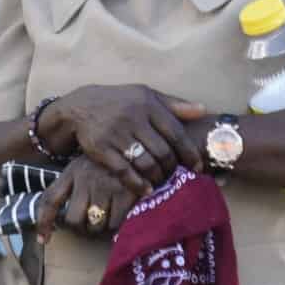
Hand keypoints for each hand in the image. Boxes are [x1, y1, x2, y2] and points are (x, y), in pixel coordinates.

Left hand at [32, 157, 138, 243]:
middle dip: (81, 228)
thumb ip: (69, 188)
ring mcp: (106, 186)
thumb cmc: (109, 163)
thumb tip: (52, 221)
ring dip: (100, 229)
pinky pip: (115, 224)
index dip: (44, 222)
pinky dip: (117, 226)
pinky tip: (121, 215)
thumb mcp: (85, 166)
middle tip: (90, 224)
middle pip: (73, 220)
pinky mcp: (126, 193)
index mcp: (73, 171)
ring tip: (107, 218)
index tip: (44, 239)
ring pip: (95, 226)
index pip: (51, 199)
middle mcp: (86, 178)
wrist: (141, 148)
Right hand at [48, 85, 206, 196]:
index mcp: (148, 104)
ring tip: (161, 181)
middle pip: (162, 151)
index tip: (197, 167)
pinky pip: (124, 171)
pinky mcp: (101, 149)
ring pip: (145, 163)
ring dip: (157, 177)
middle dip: (172, 168)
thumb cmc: (121, 102)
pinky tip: (146, 190)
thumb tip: (203, 110)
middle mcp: (133, 118)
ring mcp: (116, 134)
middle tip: (175, 176)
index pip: (175, 132)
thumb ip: (174, 104)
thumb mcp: (146, 95)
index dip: (189, 152)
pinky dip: (138, 184)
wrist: (81, 106)